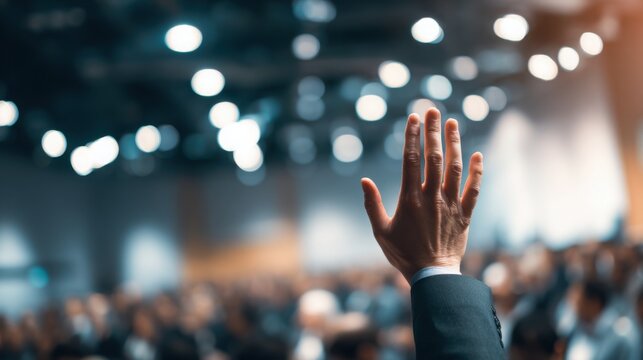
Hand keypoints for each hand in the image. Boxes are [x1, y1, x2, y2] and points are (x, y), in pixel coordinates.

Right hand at [361, 108, 483, 283]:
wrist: (432, 275)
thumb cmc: (403, 254)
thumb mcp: (380, 231)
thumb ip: (372, 204)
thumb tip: (364, 180)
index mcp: (410, 199)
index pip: (411, 160)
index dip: (412, 137)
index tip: (414, 118)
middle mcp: (432, 197)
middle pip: (433, 157)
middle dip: (433, 131)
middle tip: (433, 110)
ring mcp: (451, 204)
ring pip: (454, 168)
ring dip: (454, 143)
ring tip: (453, 123)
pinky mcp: (465, 214)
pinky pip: (473, 189)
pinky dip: (477, 171)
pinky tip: (477, 154)